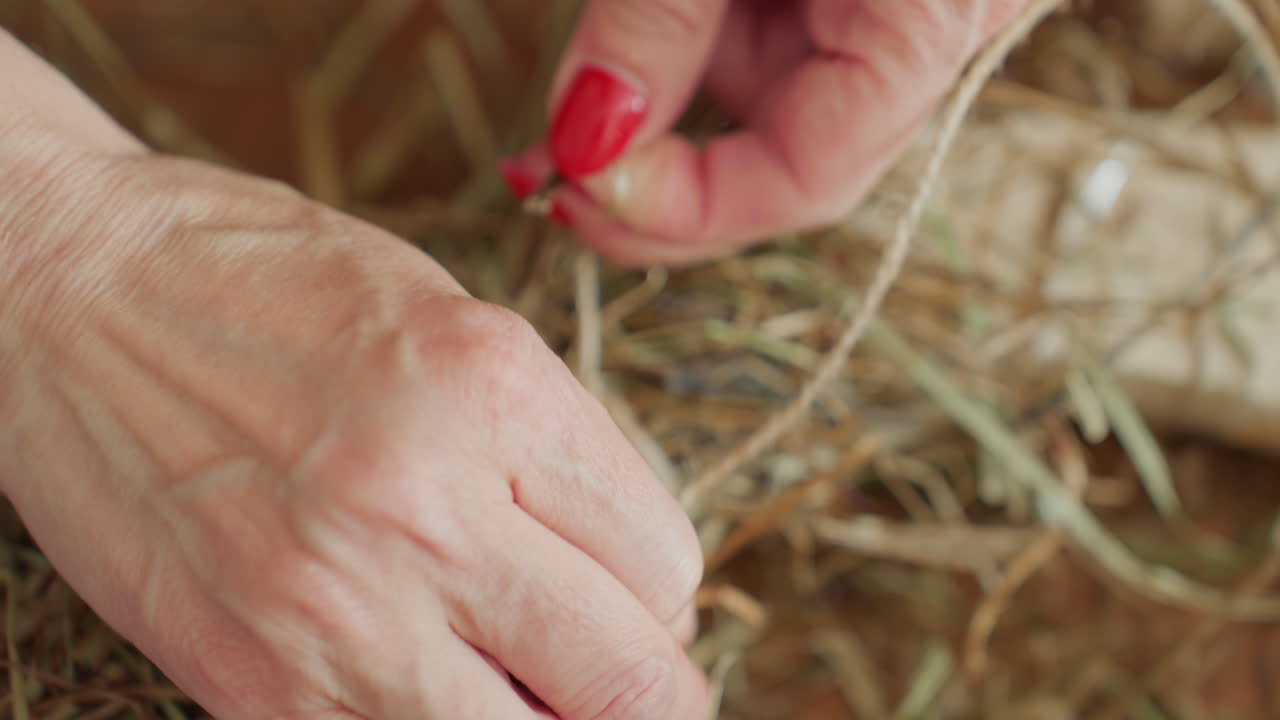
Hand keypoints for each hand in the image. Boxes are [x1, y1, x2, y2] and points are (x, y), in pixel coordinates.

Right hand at [0, 31, 705, 718]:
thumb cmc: (266, 285)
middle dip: (649, 689)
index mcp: (495, 393)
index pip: (667, 562)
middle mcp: (428, 510)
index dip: (663, 590)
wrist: (68, 295)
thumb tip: (633, 566)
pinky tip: (429, 679)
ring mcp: (338, 615)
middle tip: (623, 671)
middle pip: (632, 683)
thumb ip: (554, 446)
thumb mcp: (451, 319)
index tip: (634, 588)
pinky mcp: (257, 689)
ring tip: (526, 678)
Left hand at [502, 0, 1026, 265]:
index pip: (807, 178)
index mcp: (930, 24)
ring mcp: (884, 19)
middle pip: (780, 167)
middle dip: (655, 191)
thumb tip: (583, 141)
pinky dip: (680, 68)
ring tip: (553, 136)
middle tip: (548, 187)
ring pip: (759, 113)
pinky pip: (760, 54)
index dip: (685, 206)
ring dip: (653, 130)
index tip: (580, 186)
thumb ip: (658, 25)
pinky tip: (607, 80)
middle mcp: (922, 36)